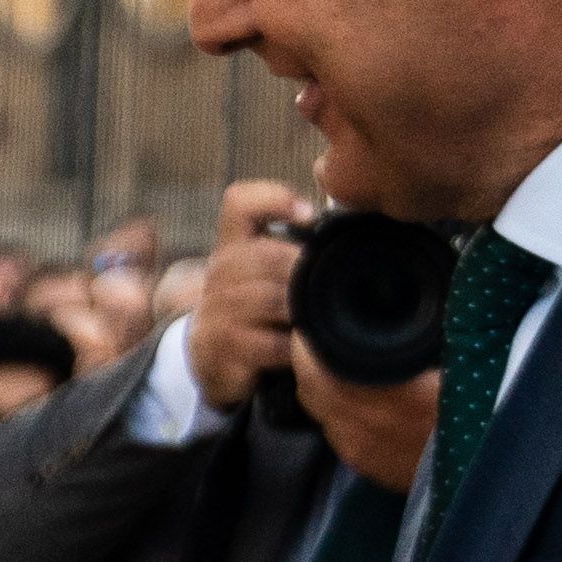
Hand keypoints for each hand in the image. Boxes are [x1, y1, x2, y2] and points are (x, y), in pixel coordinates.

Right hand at [188, 180, 311, 406]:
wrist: (215, 362)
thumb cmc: (257, 313)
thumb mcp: (270, 277)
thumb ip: (295, 252)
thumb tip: (347, 228)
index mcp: (234, 247)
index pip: (240, 203)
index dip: (273, 198)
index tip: (310, 216)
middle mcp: (219, 273)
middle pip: (264, 254)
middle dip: (302, 270)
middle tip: (330, 286)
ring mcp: (215, 309)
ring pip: (268, 298)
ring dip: (301, 309)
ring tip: (320, 319)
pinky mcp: (220, 345)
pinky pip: (267, 342)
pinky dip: (293, 346)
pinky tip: (303, 349)